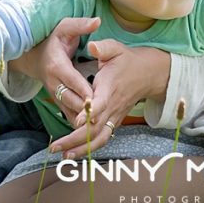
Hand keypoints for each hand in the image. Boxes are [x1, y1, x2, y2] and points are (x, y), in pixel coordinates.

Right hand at [13, 17, 98, 121]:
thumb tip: (97, 21)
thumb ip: (80, 25)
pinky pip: (67, 114)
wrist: (34, 56)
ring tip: (97, 124)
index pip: (71, 79)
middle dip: (84, 107)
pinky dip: (77, 121)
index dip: (82, 88)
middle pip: (69, 98)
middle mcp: (53, 82)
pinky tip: (90, 128)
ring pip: (68, 109)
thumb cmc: (54, 40)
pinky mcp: (57, 100)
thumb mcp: (64, 27)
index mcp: (56, 65)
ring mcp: (54, 93)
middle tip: (100, 114)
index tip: (94, 97)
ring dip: (81, 117)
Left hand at [51, 40, 168, 157]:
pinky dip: (89, 148)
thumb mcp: (116, 49)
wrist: (147, 74)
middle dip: (75, 140)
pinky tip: (74, 154)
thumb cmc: (127, 60)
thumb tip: (92, 46)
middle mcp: (112, 107)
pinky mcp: (114, 122)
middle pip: (95, 129)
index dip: (89, 113)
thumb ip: (103, 48)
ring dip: (81, 149)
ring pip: (99, 139)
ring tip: (64, 156)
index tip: (76, 120)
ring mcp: (114, 117)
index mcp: (109, 89)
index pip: (100, 104)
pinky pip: (102, 139)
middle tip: (56, 147)